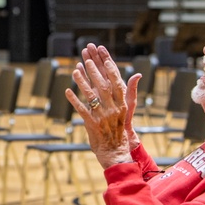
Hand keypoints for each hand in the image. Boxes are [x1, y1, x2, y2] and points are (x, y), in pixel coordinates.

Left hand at [65, 44, 141, 168]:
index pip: (116, 81)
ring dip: (82, 82)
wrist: (115, 151)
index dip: (109, 67)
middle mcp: (114, 108)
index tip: (102, 54)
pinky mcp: (92, 124)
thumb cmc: (120, 128)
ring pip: (91, 96)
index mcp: (122, 103)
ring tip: (74, 70)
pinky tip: (67, 90)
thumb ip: (130, 91)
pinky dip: (74, 100)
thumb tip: (137, 74)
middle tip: (86, 58)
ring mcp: (102, 116)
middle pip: (103, 85)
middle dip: (94, 71)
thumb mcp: (127, 110)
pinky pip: (81, 109)